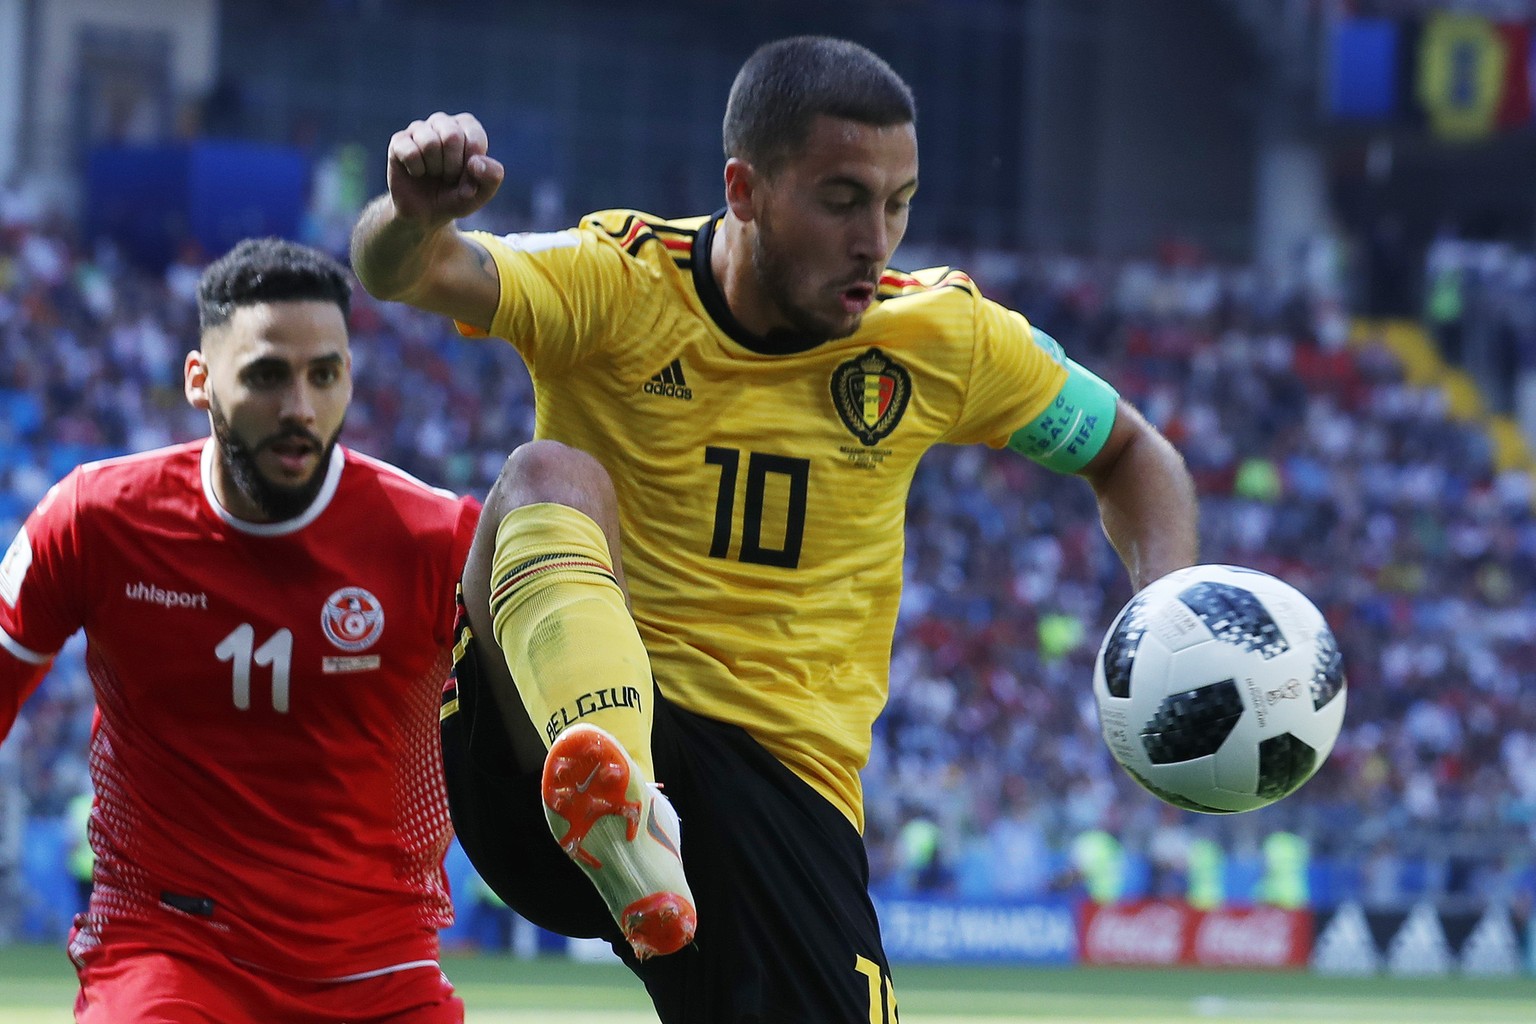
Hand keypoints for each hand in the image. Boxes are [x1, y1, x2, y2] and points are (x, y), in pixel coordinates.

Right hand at [387, 112, 505, 228]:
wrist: (426, 214)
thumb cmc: (457, 197)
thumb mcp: (482, 193)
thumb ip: (492, 176)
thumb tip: (475, 162)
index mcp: (466, 127)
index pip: (474, 137)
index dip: (472, 165)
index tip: (468, 175)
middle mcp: (442, 122)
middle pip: (452, 135)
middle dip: (453, 166)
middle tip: (449, 176)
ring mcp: (418, 130)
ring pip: (429, 143)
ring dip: (435, 168)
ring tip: (433, 174)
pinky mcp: (398, 141)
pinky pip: (410, 152)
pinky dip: (416, 170)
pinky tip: (416, 173)